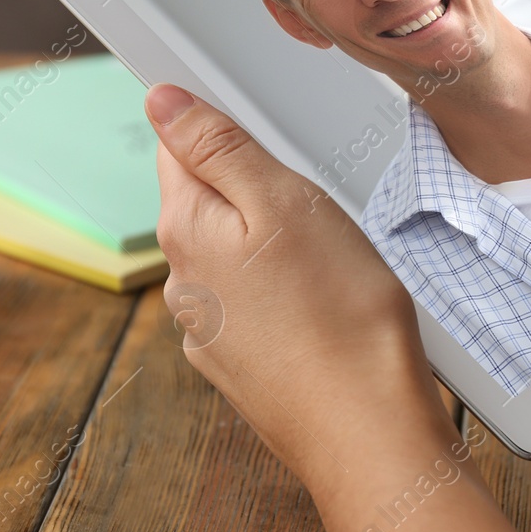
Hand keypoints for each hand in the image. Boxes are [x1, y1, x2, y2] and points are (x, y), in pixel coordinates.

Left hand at [145, 83, 457, 495]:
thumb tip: (162, 101)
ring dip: (274, 249)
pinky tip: (324, 310)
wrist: (368, 429)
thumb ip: (219, 147)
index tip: (263, 145)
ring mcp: (209, 331)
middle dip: (258, 194)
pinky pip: (257, 306)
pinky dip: (286, 298)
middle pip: (210, 204)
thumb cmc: (340, 315)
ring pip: (236, 258)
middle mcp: (183, 284)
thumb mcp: (286, 200)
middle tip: (316, 212)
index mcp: (186, 230)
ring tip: (330, 268)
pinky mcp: (241, 365)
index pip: (176, 149)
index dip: (219, 131)